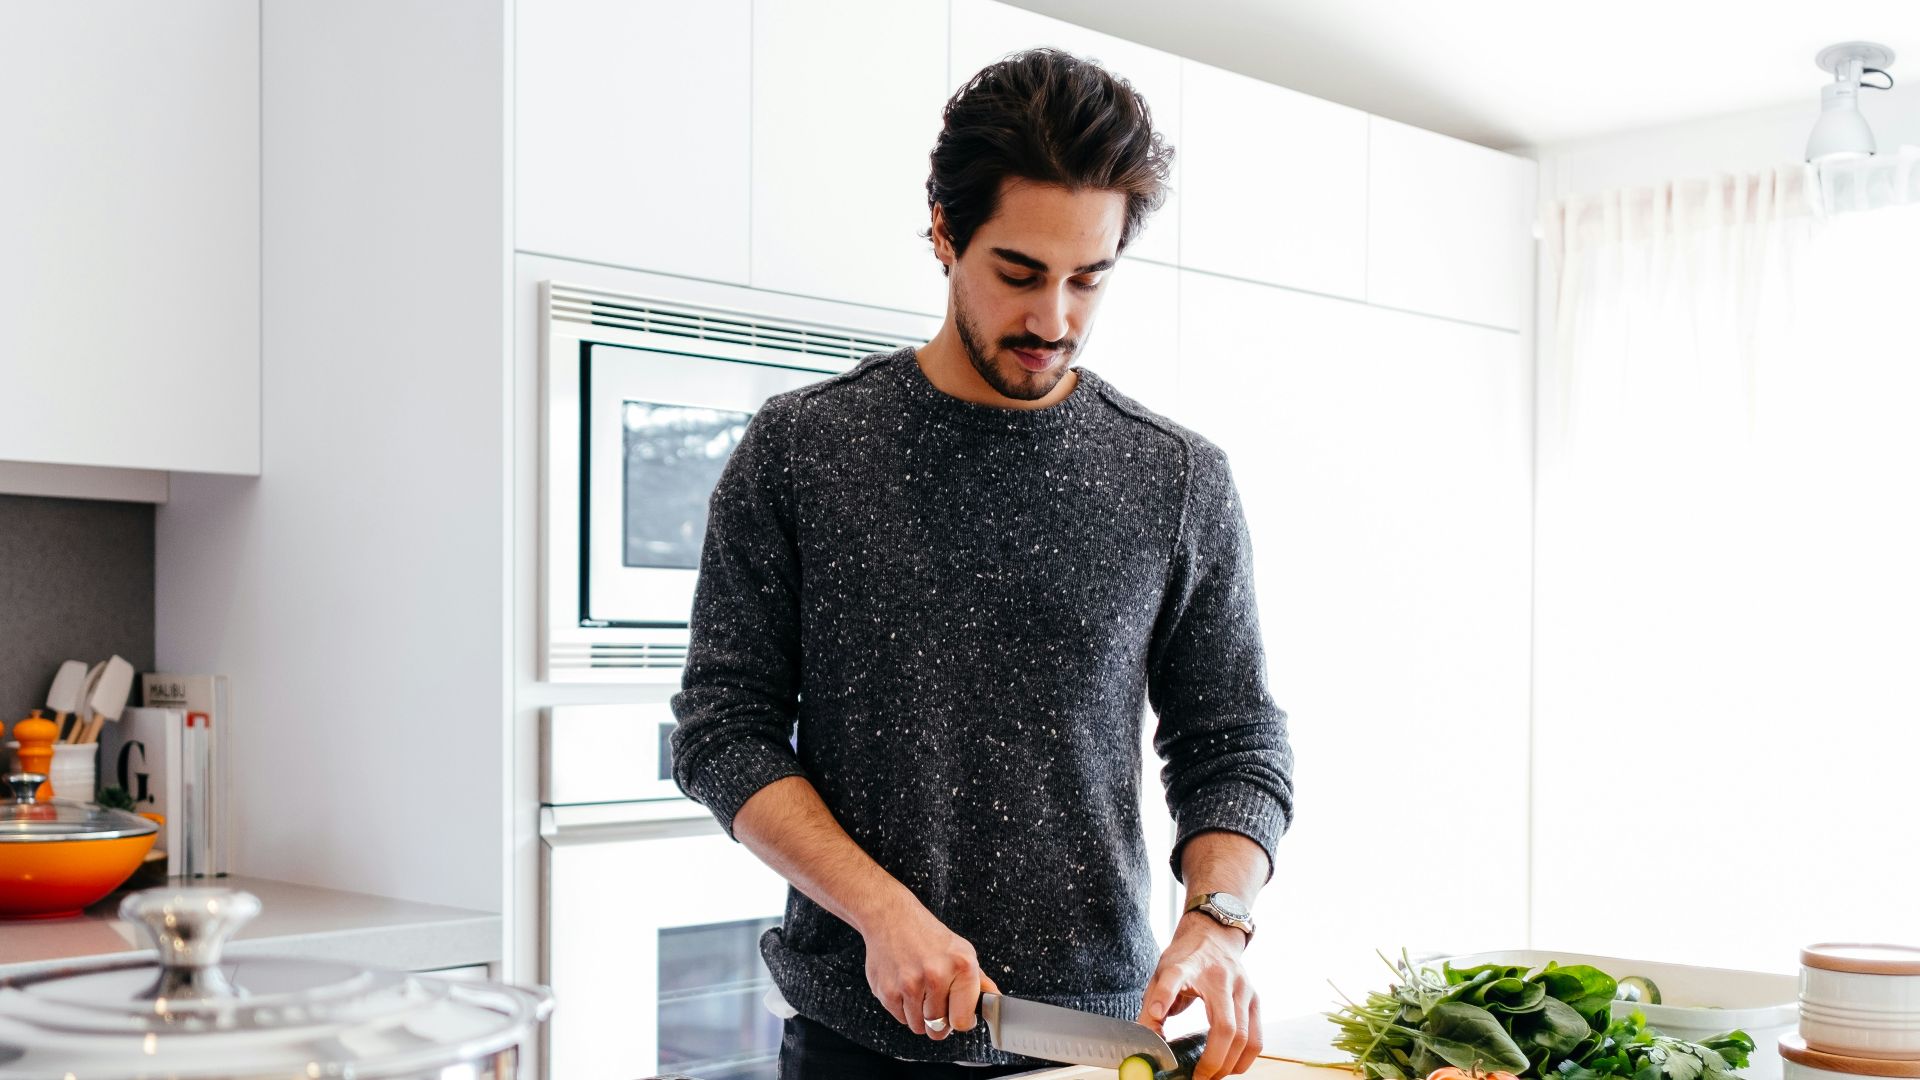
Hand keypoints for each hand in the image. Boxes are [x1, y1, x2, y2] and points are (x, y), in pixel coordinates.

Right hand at [861, 900, 999, 1040]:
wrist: (890, 917)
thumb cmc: (926, 934)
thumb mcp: (960, 950)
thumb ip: (978, 979)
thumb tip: (994, 998)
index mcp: (962, 966)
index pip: (963, 1021)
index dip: (960, 1021)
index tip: (957, 1014)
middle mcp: (937, 975)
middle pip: (939, 1029)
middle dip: (938, 1021)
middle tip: (935, 1001)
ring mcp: (910, 984)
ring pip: (918, 1026)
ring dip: (919, 1016)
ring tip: (919, 990)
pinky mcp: (887, 990)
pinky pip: (900, 1018)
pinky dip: (902, 1008)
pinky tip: (904, 986)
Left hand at [1137, 912, 1262, 1079]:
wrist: (1213, 935)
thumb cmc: (1185, 958)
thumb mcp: (1161, 973)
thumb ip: (1152, 1005)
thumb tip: (1148, 1042)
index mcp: (1188, 966)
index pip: (1174, 978)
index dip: (1164, 995)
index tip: (1156, 1014)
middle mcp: (1220, 977)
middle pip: (1226, 1027)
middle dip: (1213, 1061)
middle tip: (1198, 1078)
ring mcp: (1243, 988)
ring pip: (1246, 1037)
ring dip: (1230, 1064)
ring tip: (1212, 1076)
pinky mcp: (1255, 999)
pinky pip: (1257, 1038)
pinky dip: (1245, 1058)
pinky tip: (1230, 1066)